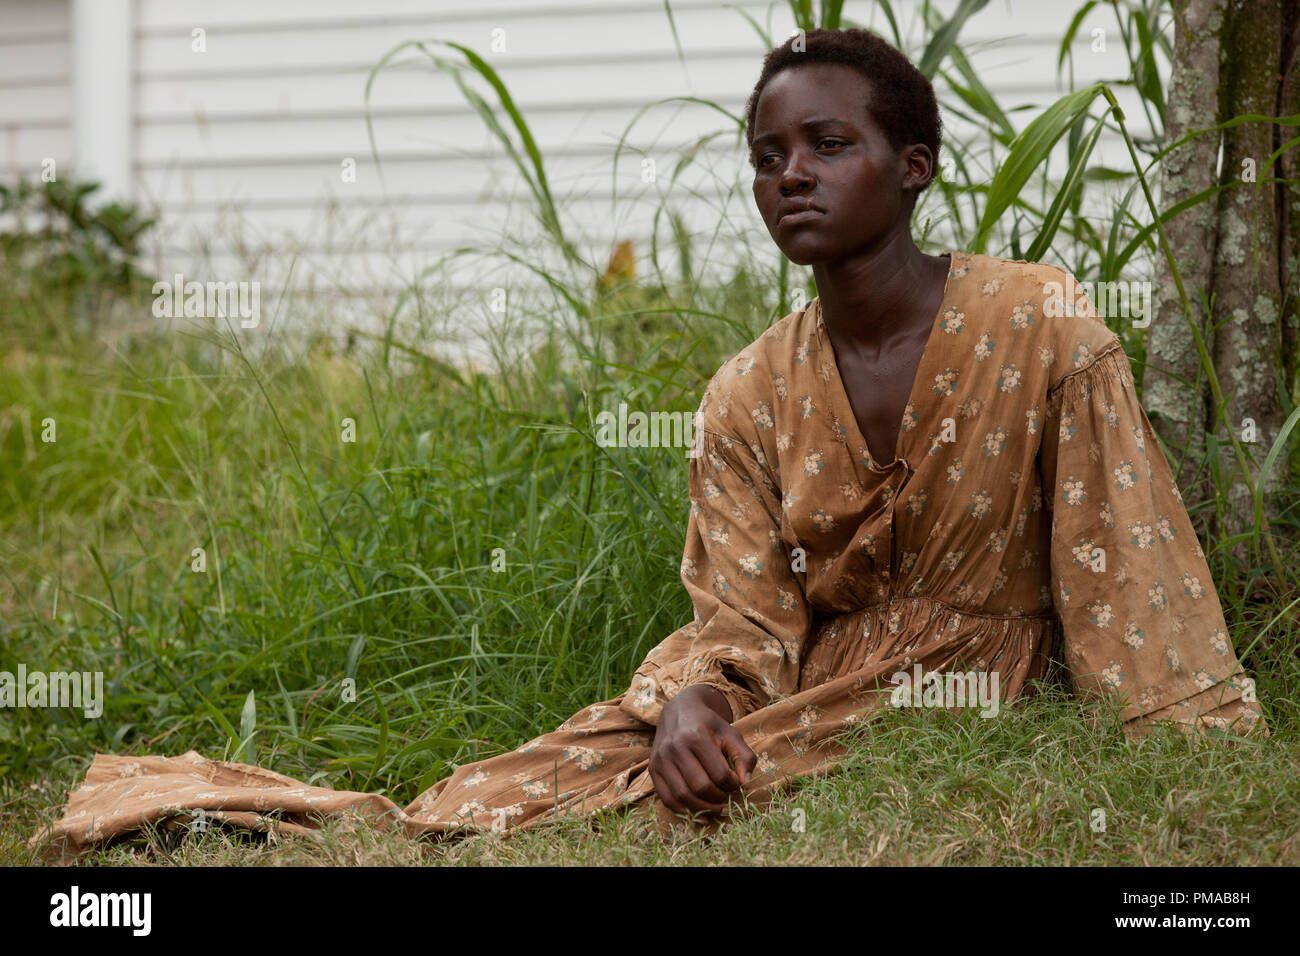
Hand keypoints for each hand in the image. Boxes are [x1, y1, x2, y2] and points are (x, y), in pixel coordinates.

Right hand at [649, 683, 757, 816]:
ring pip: (682, 796)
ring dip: (703, 808)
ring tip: (716, 808)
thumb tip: (745, 782)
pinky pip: (667, 798)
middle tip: (726, 796)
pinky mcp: (653, 769)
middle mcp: (675, 747)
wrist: (680, 711)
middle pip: (700, 787)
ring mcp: (661, 759)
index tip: (736, 783)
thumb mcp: (731, 734)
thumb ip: (744, 756)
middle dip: (718, 798)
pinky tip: (698, 813)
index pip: (719, 773)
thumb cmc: (709, 725)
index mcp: (696, 736)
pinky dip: (683, 810)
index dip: (732, 784)